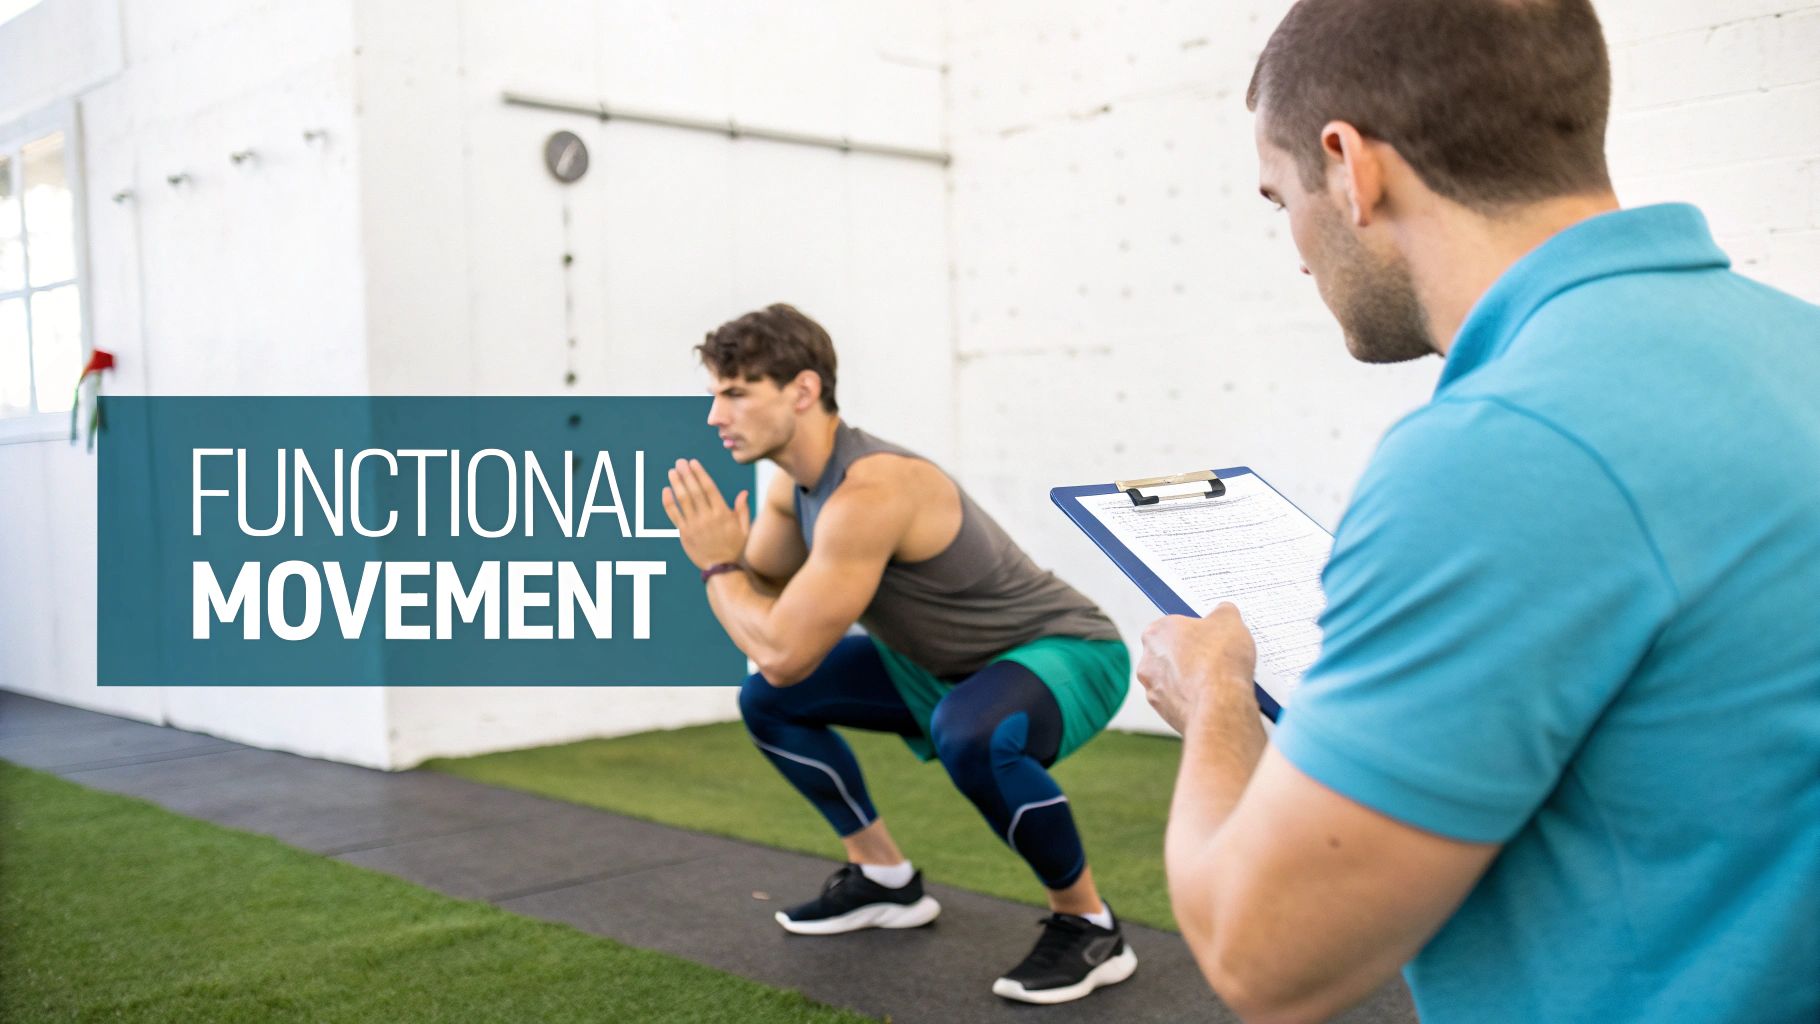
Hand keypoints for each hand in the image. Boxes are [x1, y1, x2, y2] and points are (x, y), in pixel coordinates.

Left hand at [662, 458, 750, 569]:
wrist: (723, 570)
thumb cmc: (736, 548)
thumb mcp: (745, 529)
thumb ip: (743, 510)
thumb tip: (744, 492)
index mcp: (723, 513)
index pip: (709, 488)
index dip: (700, 474)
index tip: (693, 462)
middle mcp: (708, 517)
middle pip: (694, 491)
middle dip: (686, 474)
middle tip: (680, 462)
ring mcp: (694, 525)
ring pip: (683, 500)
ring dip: (676, 484)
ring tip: (672, 471)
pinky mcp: (684, 534)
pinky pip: (674, 515)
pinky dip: (668, 502)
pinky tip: (666, 491)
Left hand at [1137, 604, 1258, 732]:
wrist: (1220, 706)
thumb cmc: (1219, 661)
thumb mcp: (1229, 620)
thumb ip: (1223, 612)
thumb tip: (1224, 611)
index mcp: (1156, 633)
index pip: (1174, 626)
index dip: (1196, 631)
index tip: (1213, 636)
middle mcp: (1148, 662)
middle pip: (1173, 654)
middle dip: (1193, 656)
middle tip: (1219, 658)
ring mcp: (1154, 690)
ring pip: (1177, 680)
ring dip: (1194, 680)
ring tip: (1221, 680)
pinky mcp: (1166, 714)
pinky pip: (1184, 702)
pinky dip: (1197, 701)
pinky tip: (1217, 698)